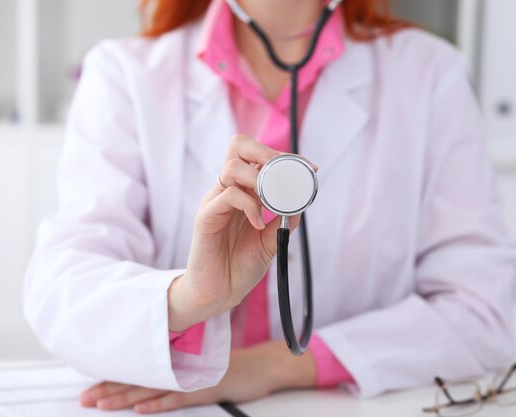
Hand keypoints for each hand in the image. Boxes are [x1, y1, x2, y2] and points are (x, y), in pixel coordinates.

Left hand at [79, 340, 316, 413]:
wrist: (262, 365)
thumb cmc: (231, 367)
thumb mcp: (202, 365)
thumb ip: (178, 368)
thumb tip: (152, 372)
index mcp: (178, 361)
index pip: (141, 370)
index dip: (115, 378)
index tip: (91, 385)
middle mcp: (182, 367)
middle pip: (141, 379)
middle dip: (110, 389)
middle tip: (84, 398)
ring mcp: (194, 378)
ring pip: (154, 388)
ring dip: (125, 398)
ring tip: (101, 404)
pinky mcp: (208, 389)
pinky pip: (179, 398)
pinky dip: (159, 404)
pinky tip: (141, 410)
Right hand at [168, 134, 315, 331]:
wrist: (218, 293)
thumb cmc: (240, 266)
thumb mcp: (271, 239)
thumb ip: (284, 218)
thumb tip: (302, 199)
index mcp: (242, 191)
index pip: (258, 155)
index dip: (285, 155)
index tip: (309, 168)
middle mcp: (226, 190)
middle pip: (238, 146)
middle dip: (267, 151)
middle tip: (287, 171)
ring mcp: (214, 202)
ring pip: (232, 167)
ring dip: (259, 179)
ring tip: (271, 202)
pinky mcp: (205, 217)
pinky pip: (228, 196)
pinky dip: (250, 206)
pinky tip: (259, 224)